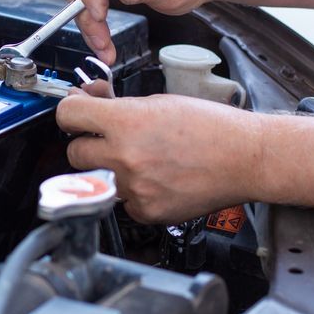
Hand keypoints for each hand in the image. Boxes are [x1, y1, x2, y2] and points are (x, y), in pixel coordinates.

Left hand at [55, 91, 262, 223]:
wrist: (246, 158)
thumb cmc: (211, 126)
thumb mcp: (159, 102)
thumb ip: (119, 106)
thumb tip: (90, 101)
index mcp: (125, 123)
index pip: (68, 116)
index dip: (70, 113)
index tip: (76, 115)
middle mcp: (124, 157)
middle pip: (74, 152)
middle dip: (87, 143)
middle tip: (108, 139)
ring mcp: (134, 188)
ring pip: (98, 179)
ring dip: (110, 169)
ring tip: (141, 160)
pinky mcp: (146, 211)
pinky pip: (123, 202)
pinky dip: (133, 192)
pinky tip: (156, 179)